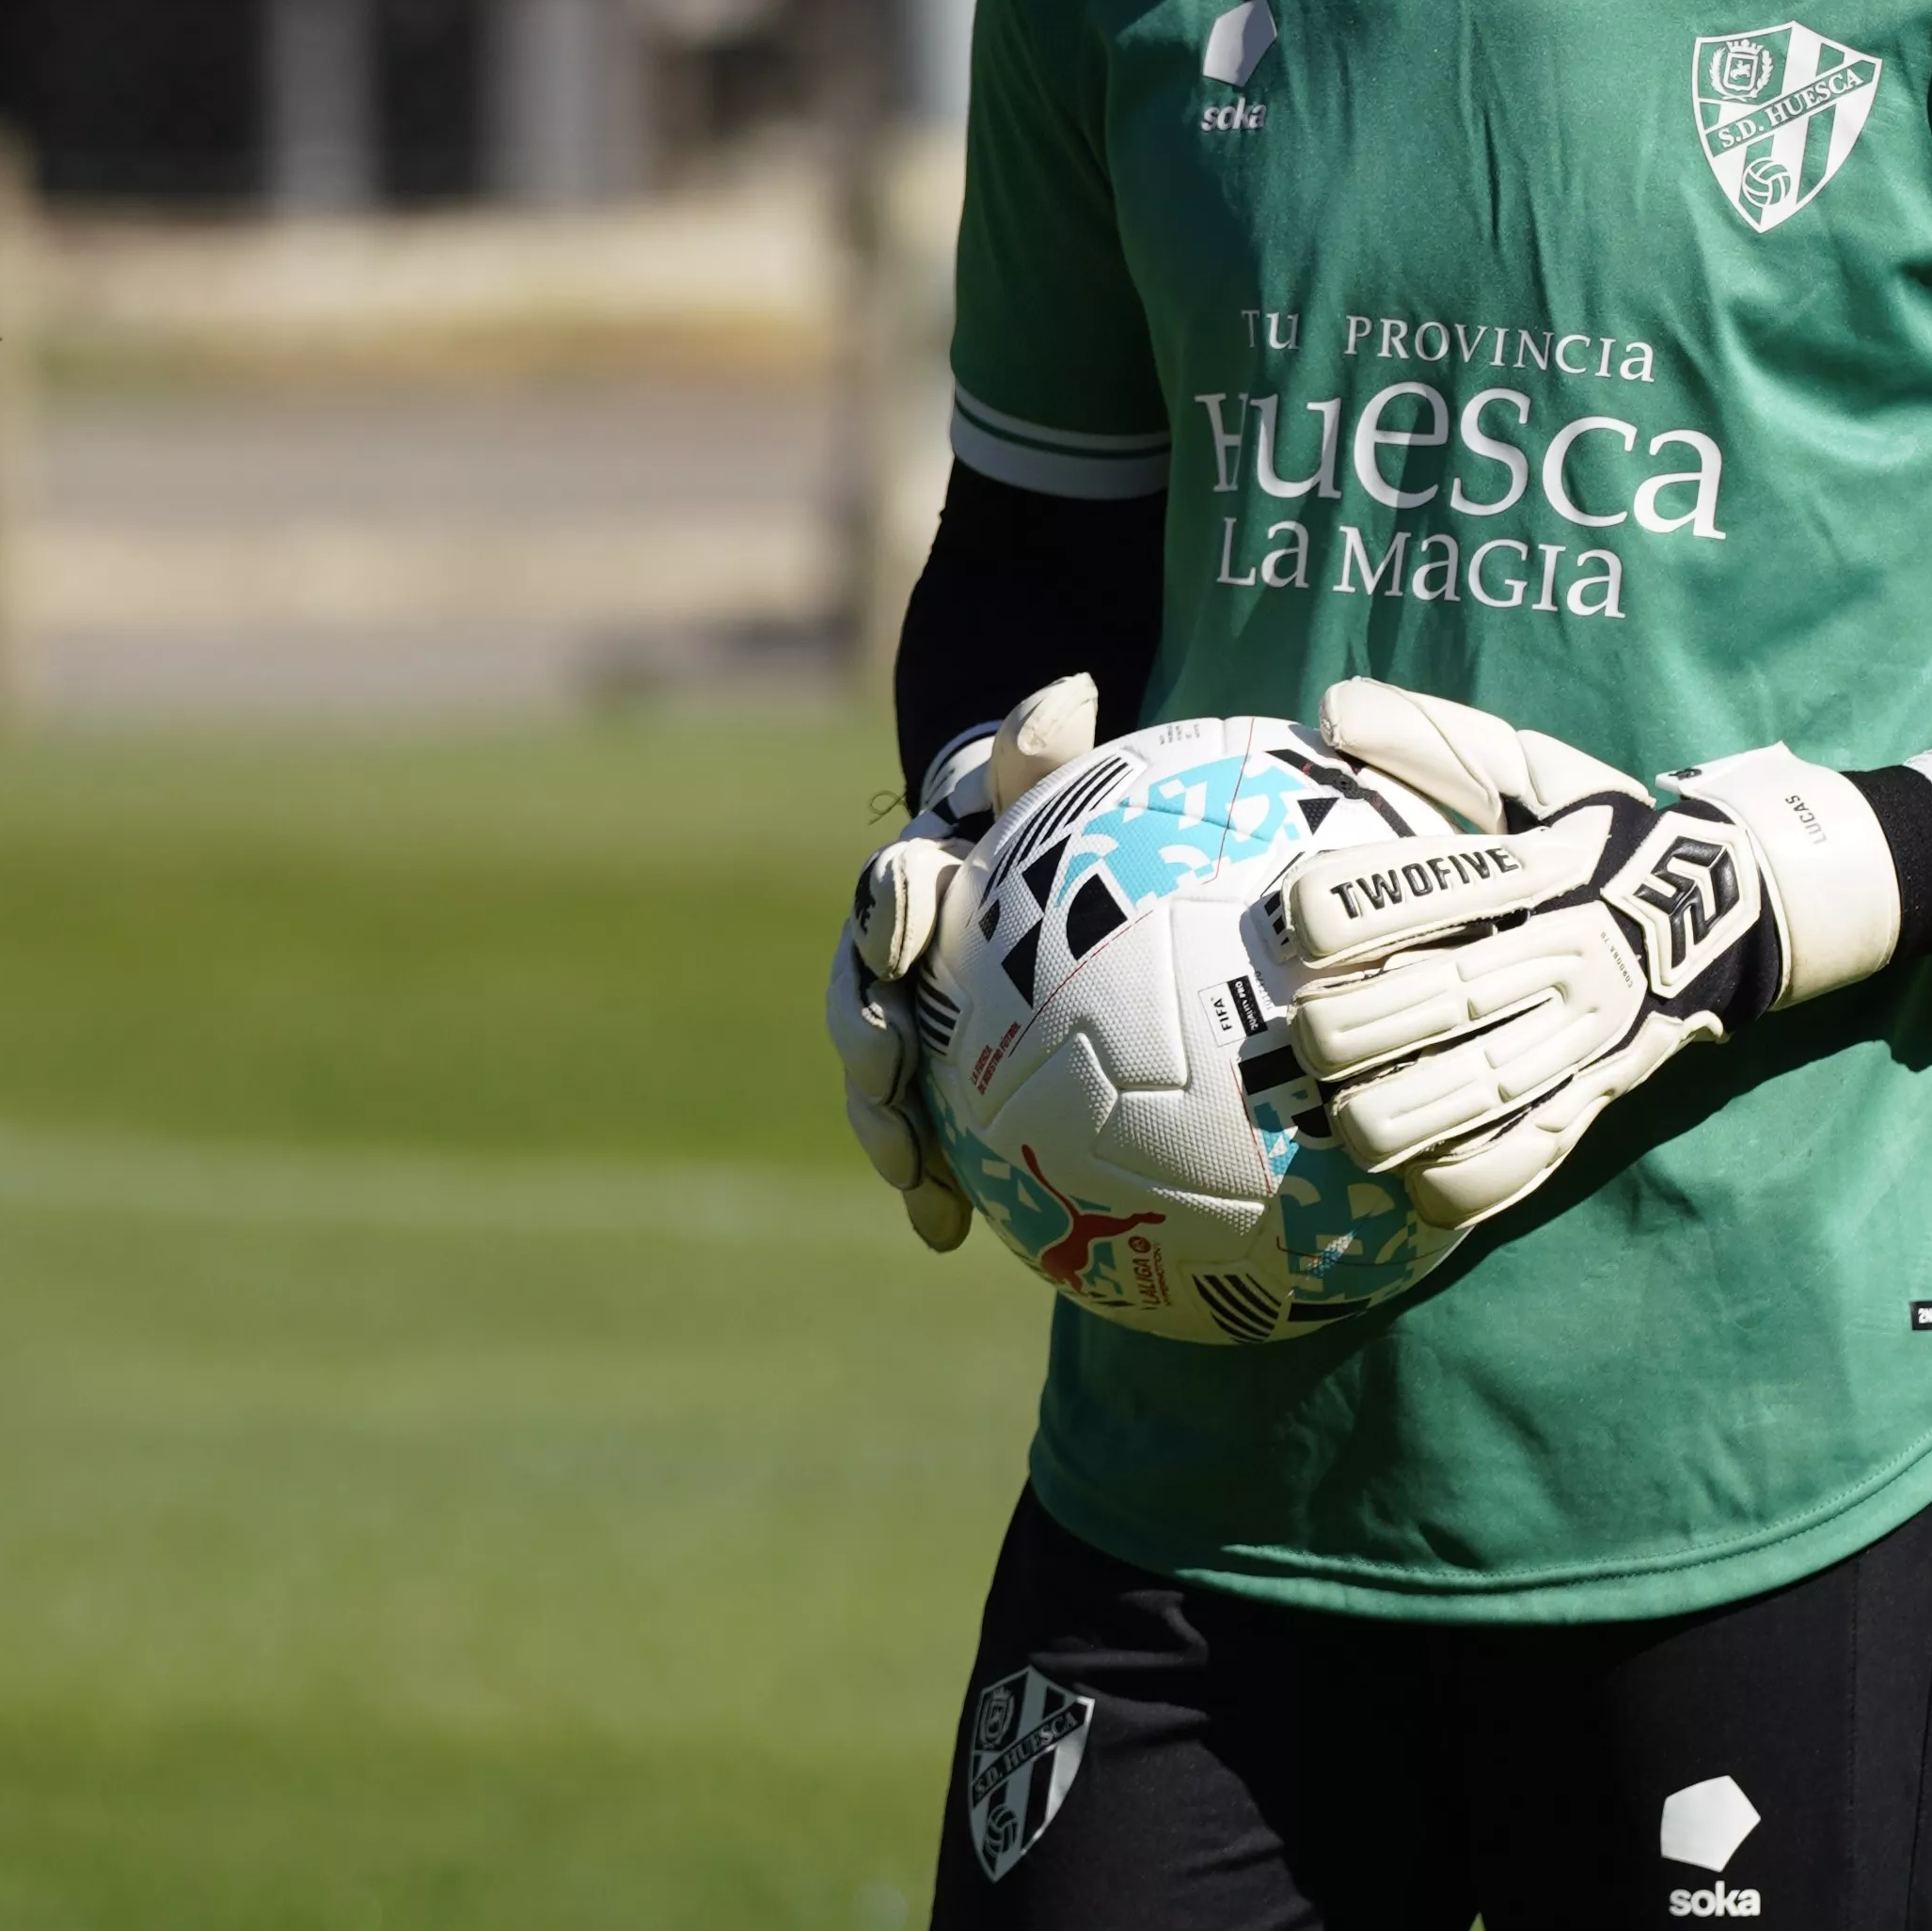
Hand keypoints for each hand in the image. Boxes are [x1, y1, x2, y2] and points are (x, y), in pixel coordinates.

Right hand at [826, 675, 1101, 1249]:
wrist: (1006, 852)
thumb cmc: (1034, 811)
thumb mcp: (1037, 773)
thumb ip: (1039, 748)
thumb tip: (1069, 694)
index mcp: (910, 882)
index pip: (892, 898)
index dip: (893, 921)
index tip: (901, 946)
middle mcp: (887, 957)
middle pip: (862, 1009)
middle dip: (870, 1058)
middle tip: (891, 1095)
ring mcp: (904, 1023)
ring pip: (880, 1085)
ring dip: (891, 1139)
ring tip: (920, 1195)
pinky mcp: (932, 1078)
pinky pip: (924, 1131)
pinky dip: (929, 1179)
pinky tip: (949, 1236)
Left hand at [1271, 680, 1908, 1230]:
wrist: (1734, 908)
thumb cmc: (1603, 836)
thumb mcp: (1530, 768)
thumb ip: (1431, 738)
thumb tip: (1332, 705)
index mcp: (1533, 866)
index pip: (1416, 889)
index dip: (1333, 915)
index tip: (1302, 925)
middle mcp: (1563, 950)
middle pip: (1432, 1002)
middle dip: (1341, 1028)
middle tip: (1308, 1029)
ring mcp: (1584, 1035)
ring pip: (1470, 1098)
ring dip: (1385, 1116)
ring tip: (1347, 1110)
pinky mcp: (1595, 1100)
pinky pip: (1517, 1166)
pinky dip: (1453, 1180)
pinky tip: (1416, 1167)